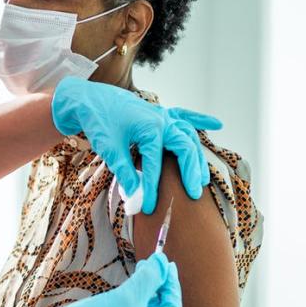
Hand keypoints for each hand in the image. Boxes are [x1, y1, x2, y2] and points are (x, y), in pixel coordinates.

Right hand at [21, 253, 181, 306]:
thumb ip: (150, 278)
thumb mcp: (128, 296)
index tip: (168, 264)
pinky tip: (132, 281)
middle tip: (155, 263)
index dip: (172, 285)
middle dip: (160, 285)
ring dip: (148, 288)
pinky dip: (137, 296)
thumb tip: (163, 261)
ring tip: (142, 267)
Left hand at [51, 77, 221, 213]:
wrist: (89, 99)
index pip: (155, 164)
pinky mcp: (160, 113)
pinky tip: (216, 125)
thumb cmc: (98, 123)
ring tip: (203, 180)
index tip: (148, 208)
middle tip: (194, 195)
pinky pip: (185, 116)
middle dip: (190, 172)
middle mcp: (161, 119)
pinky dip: (200, 120)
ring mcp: (163, 115)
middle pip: (184, 148)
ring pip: (188, 136)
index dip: (152, 188)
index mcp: (149, 127)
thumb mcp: (110, 150)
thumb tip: (135, 201)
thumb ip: (125, 174)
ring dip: (197, 157)